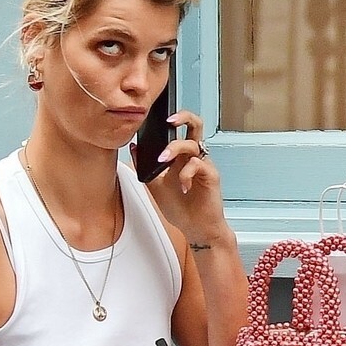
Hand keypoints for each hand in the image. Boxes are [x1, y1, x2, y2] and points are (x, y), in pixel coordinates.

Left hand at [149, 110, 230, 243]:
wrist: (196, 229)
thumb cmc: (181, 208)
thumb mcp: (155, 186)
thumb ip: (145, 167)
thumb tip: (134, 148)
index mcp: (181, 157)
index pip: (180, 129)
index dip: (171, 119)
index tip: (153, 119)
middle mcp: (193, 157)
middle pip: (195, 125)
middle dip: (183, 117)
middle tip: (169, 121)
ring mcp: (203, 165)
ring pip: (193, 143)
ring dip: (174, 148)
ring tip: (162, 160)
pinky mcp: (211, 175)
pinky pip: (198, 164)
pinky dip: (186, 173)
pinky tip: (183, 186)